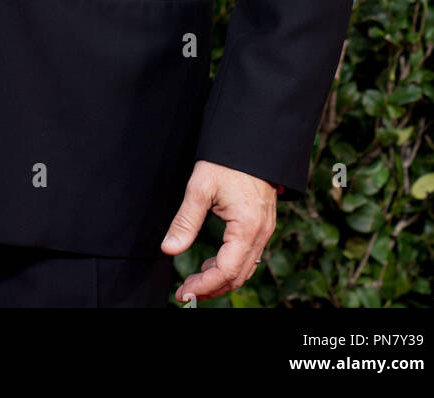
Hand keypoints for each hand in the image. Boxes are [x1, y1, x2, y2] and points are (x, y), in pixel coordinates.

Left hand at [161, 159, 276, 301]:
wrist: (252, 141)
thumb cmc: (227, 161)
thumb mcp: (200, 187)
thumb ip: (185, 221)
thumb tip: (168, 249)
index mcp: (247, 228)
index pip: (226, 271)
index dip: (203, 286)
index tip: (183, 292)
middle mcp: (260, 234)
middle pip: (237, 276)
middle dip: (210, 289)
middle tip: (185, 291)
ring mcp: (264, 230)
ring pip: (244, 269)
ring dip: (220, 280)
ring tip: (194, 281)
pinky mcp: (262, 225)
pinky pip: (248, 257)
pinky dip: (229, 266)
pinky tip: (210, 263)